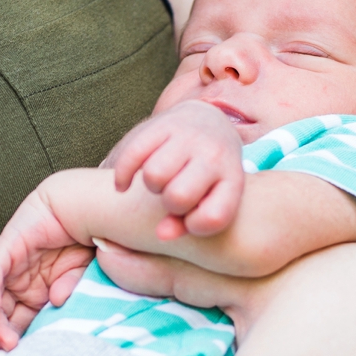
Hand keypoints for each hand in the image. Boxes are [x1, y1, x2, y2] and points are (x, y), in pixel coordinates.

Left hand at [0, 184, 94, 350]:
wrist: (83, 208)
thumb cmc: (83, 243)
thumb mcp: (79, 277)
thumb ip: (69, 290)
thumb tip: (56, 302)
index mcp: (32, 293)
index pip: (16, 321)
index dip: (14, 338)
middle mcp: (17, 282)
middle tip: (1, 350)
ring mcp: (9, 266)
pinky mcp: (6, 248)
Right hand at [106, 101, 244, 240]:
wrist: (208, 120)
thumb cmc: (206, 174)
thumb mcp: (209, 198)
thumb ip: (186, 223)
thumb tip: (161, 235)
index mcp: (232, 179)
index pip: (213, 217)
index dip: (196, 226)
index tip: (191, 219)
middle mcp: (214, 154)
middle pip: (178, 197)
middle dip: (169, 203)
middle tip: (172, 195)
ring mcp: (189, 136)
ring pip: (153, 176)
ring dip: (151, 185)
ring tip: (159, 182)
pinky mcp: (163, 123)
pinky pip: (133, 155)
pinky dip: (123, 175)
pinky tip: (126, 184)